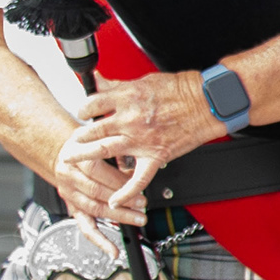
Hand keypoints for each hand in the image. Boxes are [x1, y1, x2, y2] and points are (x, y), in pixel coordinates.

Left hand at [58, 71, 224, 220]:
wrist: (207, 102)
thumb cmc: (180, 90)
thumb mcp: (143, 81)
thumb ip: (116, 86)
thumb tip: (97, 80)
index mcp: (127, 98)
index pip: (91, 104)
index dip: (83, 109)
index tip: (84, 113)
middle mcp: (130, 119)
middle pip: (92, 129)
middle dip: (78, 135)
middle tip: (72, 140)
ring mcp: (141, 139)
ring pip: (105, 150)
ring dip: (85, 156)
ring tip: (73, 159)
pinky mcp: (156, 155)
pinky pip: (138, 178)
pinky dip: (126, 192)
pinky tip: (114, 200)